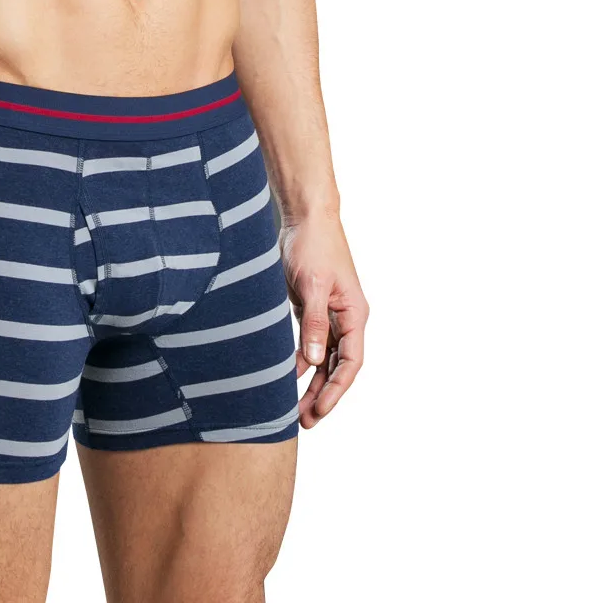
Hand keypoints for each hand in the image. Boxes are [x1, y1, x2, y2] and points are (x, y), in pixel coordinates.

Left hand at [279, 211, 368, 428]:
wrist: (305, 217)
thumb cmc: (313, 246)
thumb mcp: (311, 284)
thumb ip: (313, 323)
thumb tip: (312, 362)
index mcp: (354, 314)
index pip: (350, 363)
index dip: (336, 390)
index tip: (319, 412)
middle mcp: (346, 318)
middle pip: (337, 366)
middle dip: (321, 395)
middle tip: (303, 422)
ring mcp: (329, 313)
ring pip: (323, 358)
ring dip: (310, 382)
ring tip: (294, 409)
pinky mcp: (312, 307)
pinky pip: (309, 342)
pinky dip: (299, 360)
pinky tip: (285, 375)